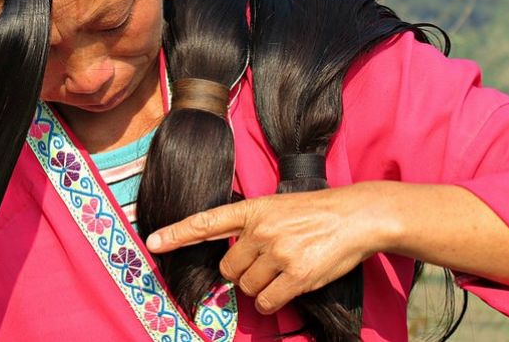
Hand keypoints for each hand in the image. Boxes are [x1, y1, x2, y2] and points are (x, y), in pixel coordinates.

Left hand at [145, 183, 394, 314]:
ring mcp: (278, 253)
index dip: (177, 233)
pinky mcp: (296, 275)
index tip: (152, 242)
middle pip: (228, 269)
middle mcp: (260, 230)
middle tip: (266, 263)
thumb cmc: (317, 212)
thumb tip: (234, 259)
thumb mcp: (278, 207)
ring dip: (260, 287)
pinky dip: (272, 301)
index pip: (206, 222)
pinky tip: (288, 286)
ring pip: (246, 287)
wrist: (356, 216)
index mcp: (253, 209)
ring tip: (283, 269)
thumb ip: (252, 226)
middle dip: (242, 272)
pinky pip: (267, 302)